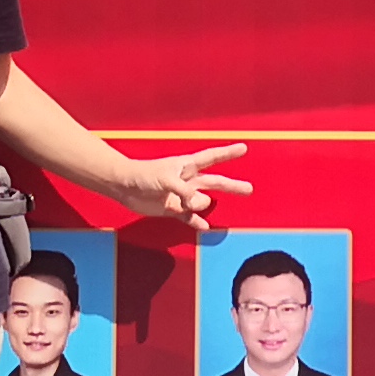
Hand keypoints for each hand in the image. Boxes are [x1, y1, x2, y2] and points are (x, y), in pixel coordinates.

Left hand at [116, 143, 248, 221]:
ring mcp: (181, 195)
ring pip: (203, 201)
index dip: (228, 153)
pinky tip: (205, 227)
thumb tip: (201, 204)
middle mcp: (188, 180)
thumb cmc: (145, 174)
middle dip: (232, 186)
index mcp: (187, 166)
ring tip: (192, 205)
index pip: (212, 157)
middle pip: (215, 182)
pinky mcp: (173, 209)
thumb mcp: (167, 178)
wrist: (125, 186)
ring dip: (203, 206)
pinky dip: (197, 222)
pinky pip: (189, 217)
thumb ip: (185, 190)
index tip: (243, 148)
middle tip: (249, 189)